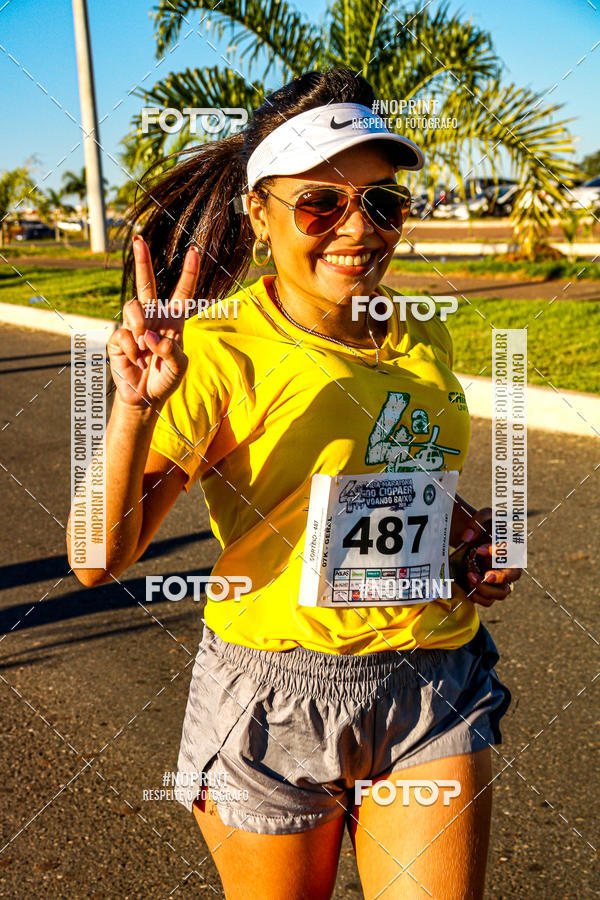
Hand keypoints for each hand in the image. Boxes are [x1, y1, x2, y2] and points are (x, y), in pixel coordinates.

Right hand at [107, 236, 198, 408]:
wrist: (146, 399)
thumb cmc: (167, 379)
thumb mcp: (180, 367)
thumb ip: (171, 351)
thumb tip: (149, 336)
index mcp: (173, 321)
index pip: (182, 293)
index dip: (189, 272)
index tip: (195, 250)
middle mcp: (152, 318)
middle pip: (146, 283)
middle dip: (142, 260)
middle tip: (138, 239)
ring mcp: (133, 327)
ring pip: (132, 307)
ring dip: (139, 327)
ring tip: (144, 348)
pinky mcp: (118, 340)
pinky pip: (123, 335)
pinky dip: (132, 351)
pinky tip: (136, 362)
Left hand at [458, 507, 521, 607]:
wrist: (474, 537)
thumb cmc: (484, 526)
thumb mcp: (483, 517)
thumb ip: (477, 521)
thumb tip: (468, 538)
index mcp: (515, 545)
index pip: (513, 551)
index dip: (497, 552)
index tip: (478, 549)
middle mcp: (513, 564)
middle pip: (515, 576)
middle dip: (500, 577)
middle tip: (485, 575)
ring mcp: (503, 579)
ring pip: (503, 592)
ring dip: (487, 589)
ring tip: (471, 577)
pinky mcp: (492, 588)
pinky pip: (490, 601)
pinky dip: (479, 597)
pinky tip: (468, 588)